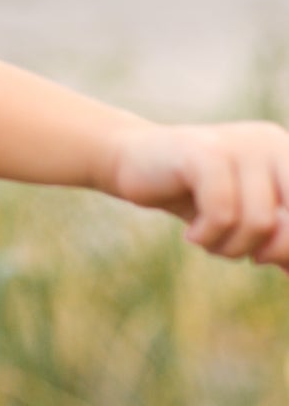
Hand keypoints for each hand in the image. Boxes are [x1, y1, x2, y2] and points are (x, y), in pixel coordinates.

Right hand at [106, 119, 288, 266]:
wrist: (132, 161)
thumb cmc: (195, 195)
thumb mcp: (244, 220)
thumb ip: (277, 242)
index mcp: (287, 154)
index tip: (272, 263)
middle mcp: (271, 142)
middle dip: (274, 251)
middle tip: (250, 257)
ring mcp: (239, 144)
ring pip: (261, 223)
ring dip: (232, 248)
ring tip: (209, 241)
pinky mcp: (205, 153)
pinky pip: (224, 213)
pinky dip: (207, 236)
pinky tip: (191, 235)